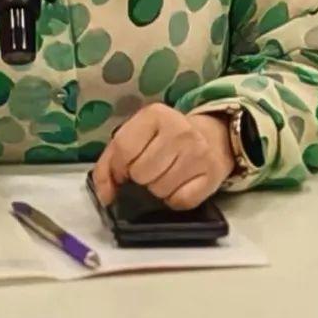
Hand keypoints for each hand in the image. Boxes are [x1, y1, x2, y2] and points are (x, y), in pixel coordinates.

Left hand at [91, 104, 234, 210]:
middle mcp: (179, 130)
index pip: (124, 149)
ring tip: (165, 175)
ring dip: (157, 189)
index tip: (123, 171)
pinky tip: (178, 185)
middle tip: (149, 169)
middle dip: (140, 178)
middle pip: (141, 173)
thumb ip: (110, 162)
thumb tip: (105, 195)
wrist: (211, 137)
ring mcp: (198, 153)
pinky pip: (180, 202)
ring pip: (160, 190)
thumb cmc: (164, 138)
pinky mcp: (212, 175)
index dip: (118, 168)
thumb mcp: (134, 136)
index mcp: (154, 115)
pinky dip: (174, 200)